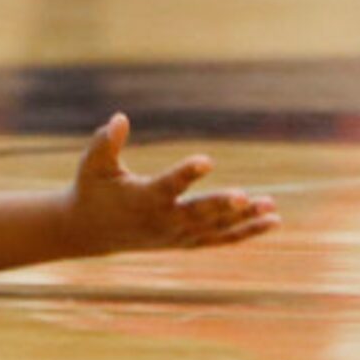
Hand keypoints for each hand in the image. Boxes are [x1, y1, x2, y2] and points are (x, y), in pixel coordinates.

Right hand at [66, 115, 281, 255]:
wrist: (87, 231)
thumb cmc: (91, 190)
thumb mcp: (92, 165)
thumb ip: (105, 142)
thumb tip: (120, 118)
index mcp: (141, 199)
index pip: (168, 186)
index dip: (187, 173)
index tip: (207, 161)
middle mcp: (162, 220)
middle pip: (197, 213)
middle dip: (221, 205)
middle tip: (245, 196)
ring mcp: (176, 235)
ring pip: (215, 228)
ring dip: (244, 219)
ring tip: (271, 206)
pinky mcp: (185, 241)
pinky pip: (219, 238)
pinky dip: (245, 232)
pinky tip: (272, 221)